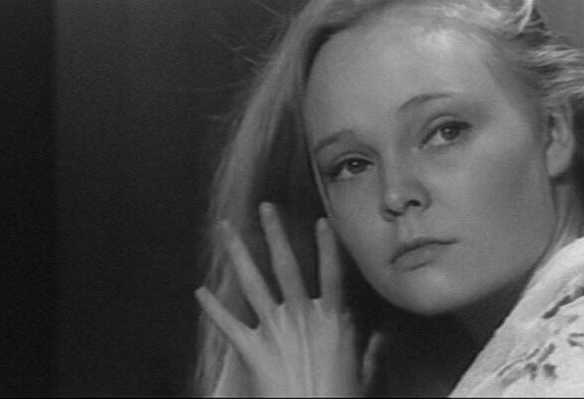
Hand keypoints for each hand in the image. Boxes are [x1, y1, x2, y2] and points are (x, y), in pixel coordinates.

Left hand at [195, 203, 363, 396]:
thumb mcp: (364, 375)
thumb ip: (372, 352)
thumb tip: (383, 337)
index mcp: (332, 319)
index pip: (331, 273)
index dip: (328, 245)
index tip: (322, 220)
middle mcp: (301, 316)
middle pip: (286, 266)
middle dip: (274, 234)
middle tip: (264, 208)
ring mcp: (273, 330)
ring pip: (252, 283)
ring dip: (239, 253)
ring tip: (226, 229)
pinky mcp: (251, 350)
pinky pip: (228, 324)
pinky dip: (213, 308)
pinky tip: (200, 292)